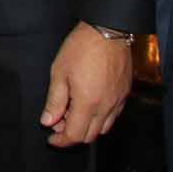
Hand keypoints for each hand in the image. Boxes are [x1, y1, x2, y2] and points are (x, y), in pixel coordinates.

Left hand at [38, 22, 131, 147]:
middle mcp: (106, 107)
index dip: (61, 141)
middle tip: (59, 122)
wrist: (108, 30)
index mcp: (88, 103)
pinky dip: (100, 118)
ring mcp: (118, 101)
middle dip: (72, 134)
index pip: (75, 135)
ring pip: (103, 128)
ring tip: (73, 112)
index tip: (51, 138)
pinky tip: (89, 104)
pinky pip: (113, 116)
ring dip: (87, 127)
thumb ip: (54, 100)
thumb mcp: (59, 72)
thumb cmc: (82, 48)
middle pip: (90, 136)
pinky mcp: (124, 94)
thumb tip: (48, 121)